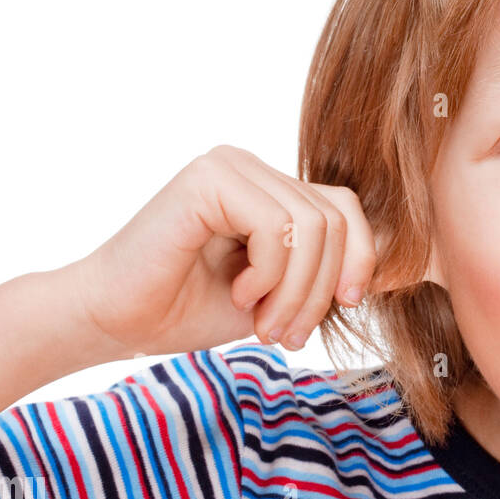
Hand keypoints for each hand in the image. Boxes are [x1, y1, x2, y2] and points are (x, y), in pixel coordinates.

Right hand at [64, 145, 378, 360]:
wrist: (118, 321)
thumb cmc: (189, 308)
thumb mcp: (279, 292)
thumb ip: (322, 270)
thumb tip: (381, 266)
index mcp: (272, 188)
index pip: (347, 210)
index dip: (359, 261)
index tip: (345, 306)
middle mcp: (253, 168)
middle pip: (336, 220)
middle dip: (323, 289)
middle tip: (286, 332)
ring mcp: (231, 166)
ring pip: (312, 227)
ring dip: (297, 292)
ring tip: (264, 323)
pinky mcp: (209, 178)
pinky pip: (278, 227)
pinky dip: (269, 275)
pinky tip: (237, 293)